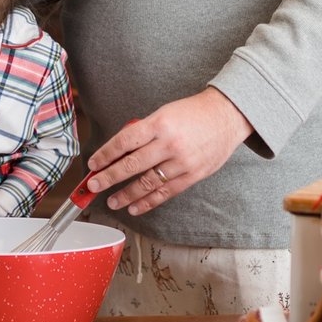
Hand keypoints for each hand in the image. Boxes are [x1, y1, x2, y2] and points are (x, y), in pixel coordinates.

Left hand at [85, 89, 251, 218]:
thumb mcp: (165, 113)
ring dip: (126, 195)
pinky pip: (166, 193)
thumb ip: (144, 132)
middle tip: (94, 186)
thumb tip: (120, 153)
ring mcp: (182, 162)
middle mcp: (169, 144)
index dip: (106, 155)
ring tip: (112, 202)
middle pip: (132, 165)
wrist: (228, 115)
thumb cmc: (193, 113)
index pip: (124, 141)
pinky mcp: (193, 175)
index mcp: (159, 124)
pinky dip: (148, 202)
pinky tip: (134, 208)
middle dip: (109, 177)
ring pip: (147, 183)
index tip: (93, 164)